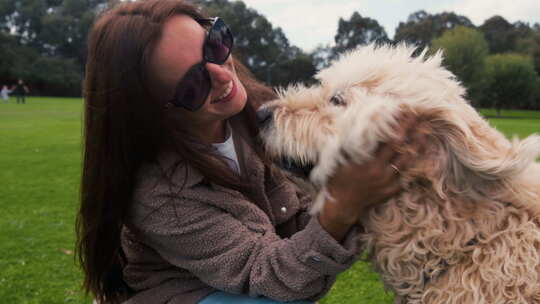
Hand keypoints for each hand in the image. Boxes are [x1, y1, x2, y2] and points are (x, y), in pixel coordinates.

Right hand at [319, 113, 426, 239]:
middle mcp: (381, 171)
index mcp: (369, 162)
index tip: (405, 112)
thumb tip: (358, 126)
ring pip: (407, 162)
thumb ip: (351, 145)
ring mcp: (388, 182)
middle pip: (400, 147)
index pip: (389, 139)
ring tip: (425, 134)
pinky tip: (419, 157)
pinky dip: (412, 166)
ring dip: (416, 147)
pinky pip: (405, 176)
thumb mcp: (339, 160)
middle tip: (419, 117)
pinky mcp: (391, 190)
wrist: (342, 205)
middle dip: (410, 130)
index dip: (398, 125)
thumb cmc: (338, 179)